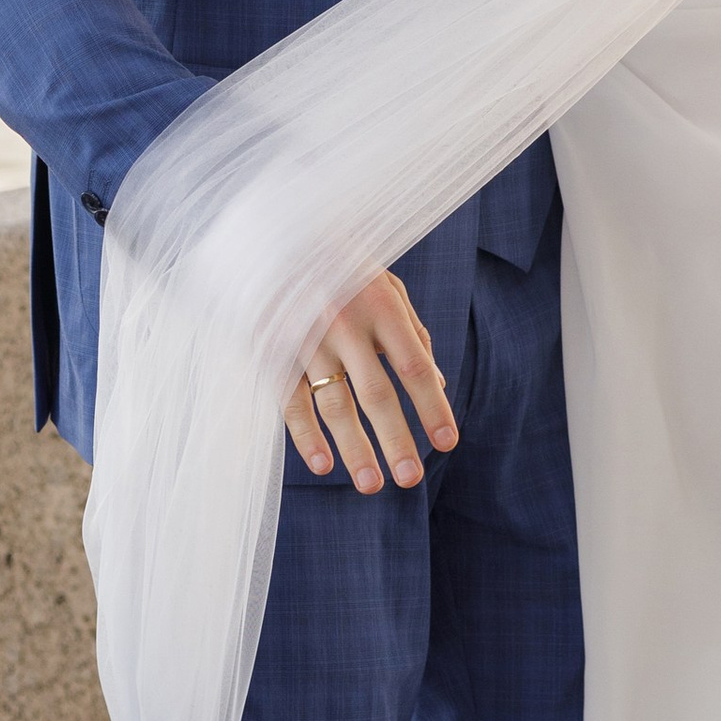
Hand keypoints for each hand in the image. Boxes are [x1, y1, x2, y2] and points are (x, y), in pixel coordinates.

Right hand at [287, 270, 459, 495]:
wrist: (273, 235)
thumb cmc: (343, 266)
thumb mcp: (386, 285)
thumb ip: (412, 332)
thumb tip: (438, 383)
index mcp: (380, 306)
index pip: (414, 367)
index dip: (433, 407)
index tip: (447, 443)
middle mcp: (344, 324)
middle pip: (376, 393)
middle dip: (396, 440)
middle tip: (410, 479)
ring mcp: (306, 339)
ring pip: (333, 404)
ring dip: (353, 449)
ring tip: (372, 485)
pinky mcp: (274, 349)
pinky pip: (290, 400)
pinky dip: (305, 435)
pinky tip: (323, 465)